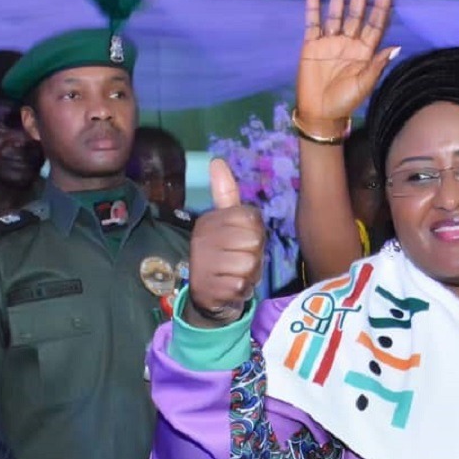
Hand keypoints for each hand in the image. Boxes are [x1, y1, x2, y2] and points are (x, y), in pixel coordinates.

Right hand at [186, 160, 265, 328]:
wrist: (210, 298)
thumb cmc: (227, 257)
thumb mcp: (228, 224)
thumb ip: (226, 194)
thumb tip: (216, 160)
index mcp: (210, 220)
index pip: (252, 218)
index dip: (256, 233)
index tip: (243, 242)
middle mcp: (202, 238)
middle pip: (254, 240)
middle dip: (255, 255)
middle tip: (240, 261)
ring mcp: (204, 263)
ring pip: (250, 263)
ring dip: (250, 274)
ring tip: (236, 275)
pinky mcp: (209, 287)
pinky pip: (243, 285)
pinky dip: (243, 290)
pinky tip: (231, 289)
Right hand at [297, 0, 396, 133]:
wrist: (320, 113)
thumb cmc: (345, 101)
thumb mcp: (365, 85)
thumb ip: (378, 65)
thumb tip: (397, 46)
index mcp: (364, 51)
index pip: (375, 24)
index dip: (380, 7)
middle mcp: (348, 42)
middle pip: (356, 12)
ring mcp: (330, 42)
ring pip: (335, 12)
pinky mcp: (312, 45)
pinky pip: (312, 23)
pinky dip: (313, 8)